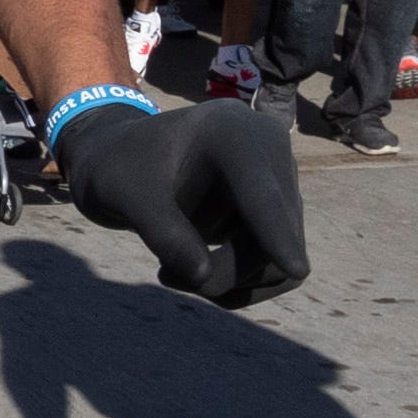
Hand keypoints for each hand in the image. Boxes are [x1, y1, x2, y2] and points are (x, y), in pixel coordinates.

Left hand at [57, 93, 307, 307]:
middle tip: (163, 276)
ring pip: (277, 262)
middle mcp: (270, 152)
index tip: (295, 269)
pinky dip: (240, 286)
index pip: (259, 191)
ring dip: (228, 283)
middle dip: (221, 272)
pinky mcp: (280, 215)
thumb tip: (202, 276)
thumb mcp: (125, 194)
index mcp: (232, 132)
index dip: (275, 232)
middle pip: (271, 237)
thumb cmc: (123, 168)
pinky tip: (196, 274)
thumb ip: (161, 231)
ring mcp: (280, 185)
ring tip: (171, 270)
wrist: (129, 160)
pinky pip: (276, 271)